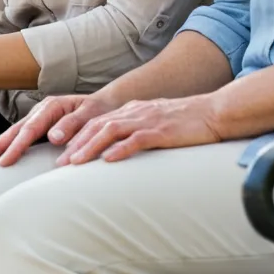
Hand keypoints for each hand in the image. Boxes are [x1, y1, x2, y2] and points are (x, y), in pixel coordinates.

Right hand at [0, 93, 115, 166]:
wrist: (107, 104)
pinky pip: (21, 136)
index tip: (4, 162)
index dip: (16, 146)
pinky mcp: (41, 125)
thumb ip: (73, 124)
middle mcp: (42, 110)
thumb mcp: (91, 115)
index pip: (30, 129)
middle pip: (15, 130)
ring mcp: (39, 117)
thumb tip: (53, 137)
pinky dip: (9, 145)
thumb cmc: (101, 111)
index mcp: (52, 106)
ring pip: (14, 132)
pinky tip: (0, 157)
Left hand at [55, 95, 222, 165]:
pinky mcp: (162, 131)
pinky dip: (121, 149)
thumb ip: (136, 132)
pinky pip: (137, 139)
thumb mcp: (155, 123)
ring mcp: (147, 120)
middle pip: (97, 125)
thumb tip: (117, 151)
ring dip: (90, 147)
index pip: (97, 122)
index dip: (77, 137)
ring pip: (111, 130)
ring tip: (76, 163)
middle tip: (60, 163)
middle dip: (76, 144)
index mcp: (131, 110)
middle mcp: (134, 112)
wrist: (213, 112)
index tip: (62, 155)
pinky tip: (109, 160)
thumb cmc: (186, 122)